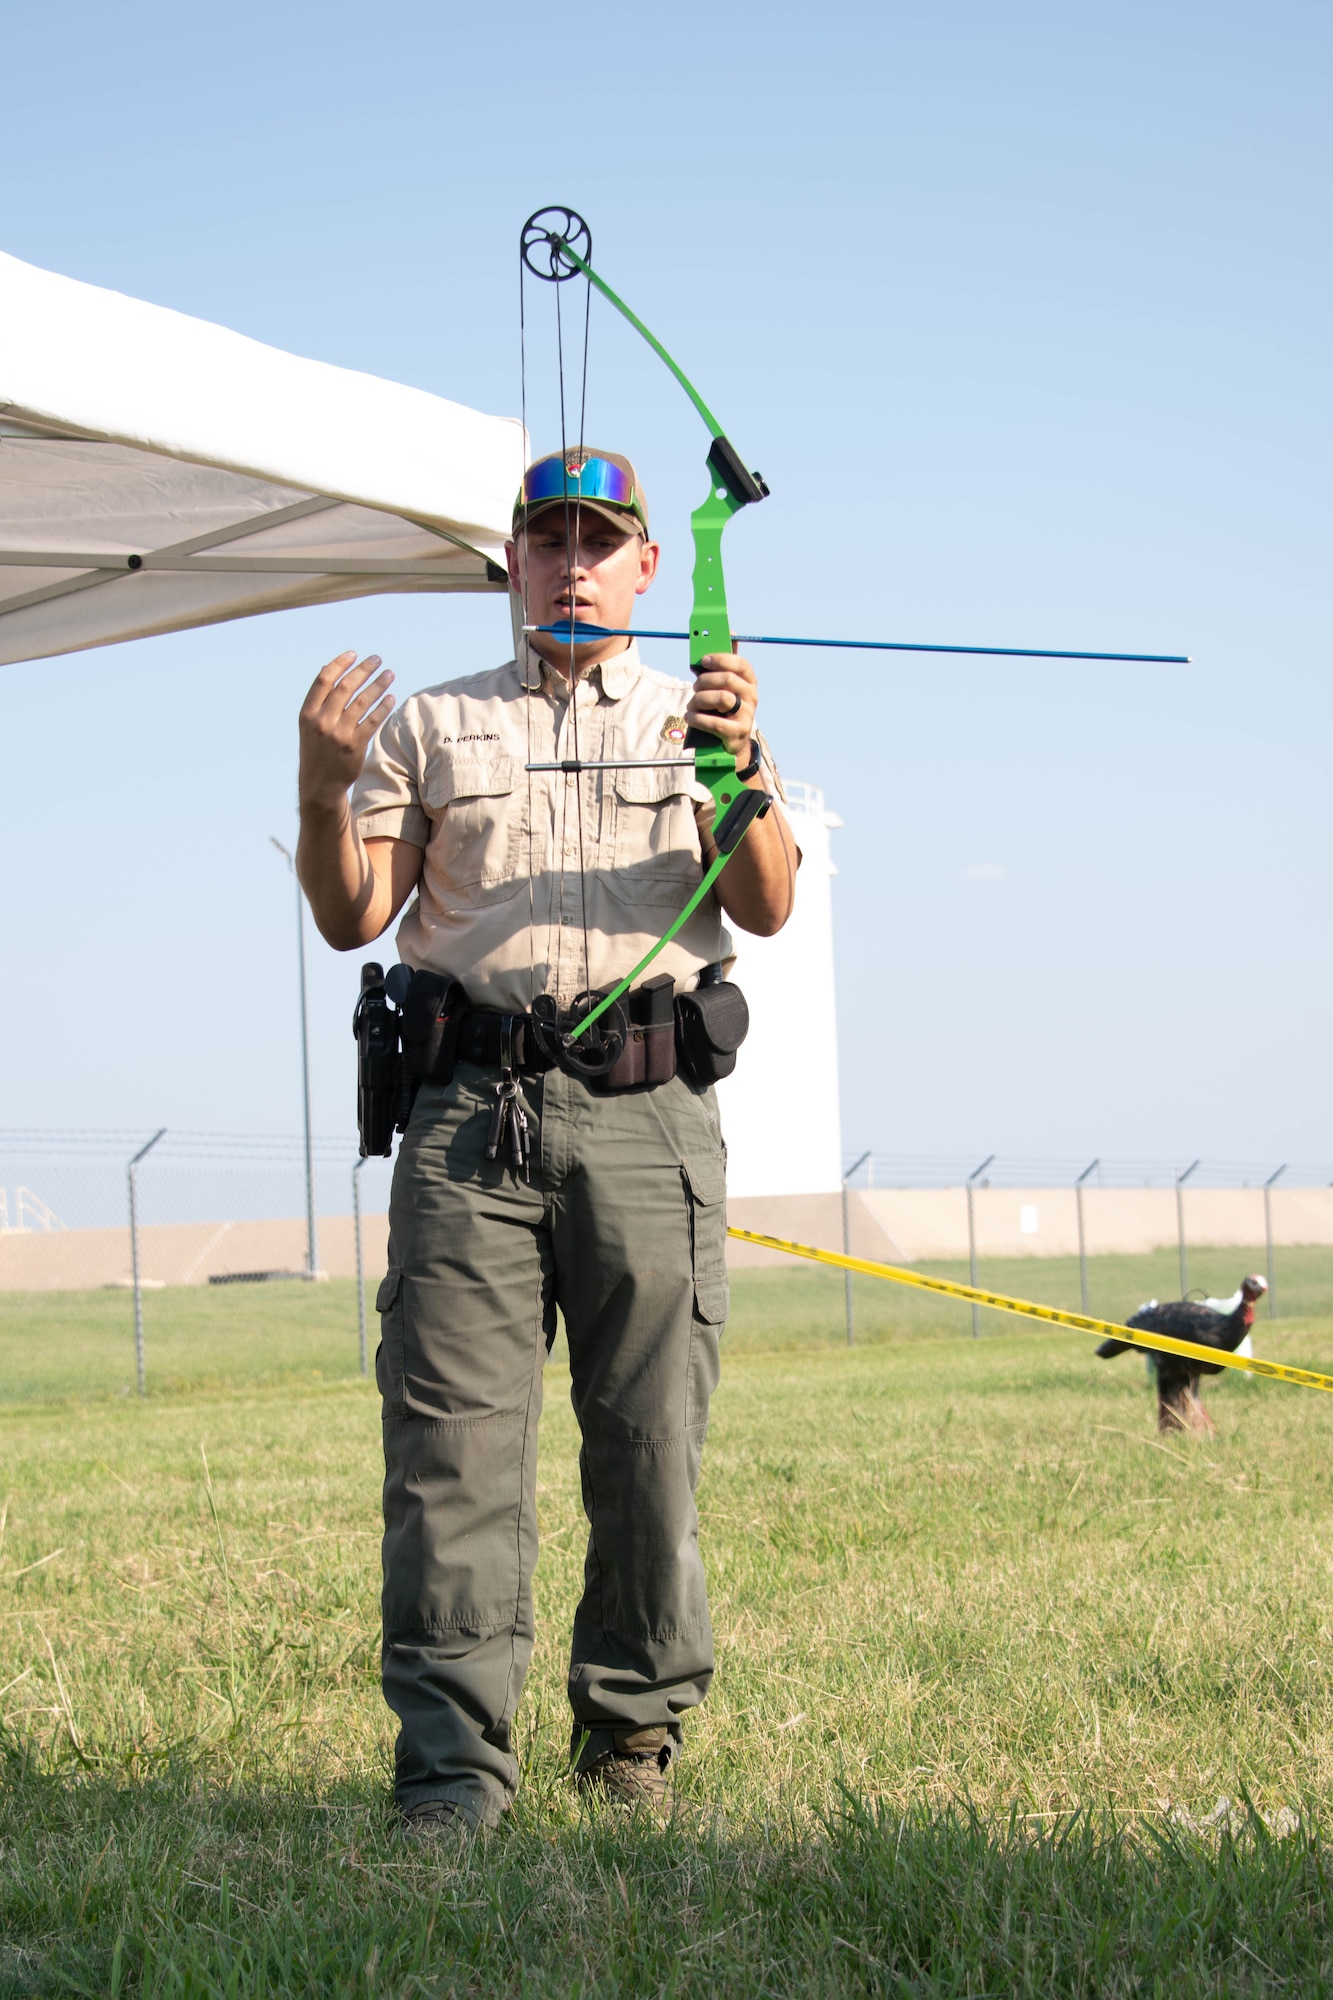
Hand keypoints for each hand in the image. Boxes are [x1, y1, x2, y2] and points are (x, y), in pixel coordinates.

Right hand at [298, 651, 393, 807]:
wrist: (319, 785)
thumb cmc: (316, 749)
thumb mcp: (309, 724)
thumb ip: (319, 699)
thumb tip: (328, 667)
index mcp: (307, 713)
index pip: (324, 680)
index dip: (339, 664)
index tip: (354, 654)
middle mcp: (321, 722)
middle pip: (345, 687)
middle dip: (363, 670)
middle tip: (377, 659)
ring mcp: (338, 734)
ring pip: (361, 702)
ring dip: (377, 685)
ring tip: (389, 674)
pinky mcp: (354, 746)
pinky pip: (372, 722)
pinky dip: (382, 708)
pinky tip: (390, 698)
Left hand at [686, 651, 757, 762]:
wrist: (732, 741)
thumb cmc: (723, 708)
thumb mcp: (724, 686)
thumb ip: (722, 664)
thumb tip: (727, 632)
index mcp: (749, 681)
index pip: (741, 664)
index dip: (721, 659)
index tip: (704, 661)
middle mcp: (752, 696)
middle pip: (728, 679)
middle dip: (705, 681)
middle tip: (694, 687)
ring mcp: (747, 715)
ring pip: (722, 698)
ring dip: (700, 700)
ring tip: (692, 705)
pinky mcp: (738, 732)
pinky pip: (715, 722)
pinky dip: (698, 719)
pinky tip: (690, 717)